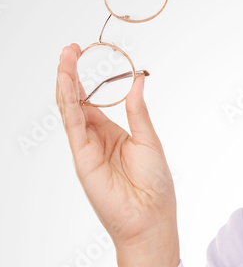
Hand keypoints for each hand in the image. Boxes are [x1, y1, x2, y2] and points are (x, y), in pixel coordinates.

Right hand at [55, 43, 178, 252]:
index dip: (87, 78)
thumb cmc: (155, 186)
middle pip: (77, 101)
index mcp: (114, 134)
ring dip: (66, 83)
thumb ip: (138, 110)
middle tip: (69, 49)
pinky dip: (69, 103)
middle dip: (72, 74)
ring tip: (65, 58)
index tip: (84, 55)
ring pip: (71, 109)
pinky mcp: (82, 157)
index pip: (93, 101)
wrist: (151, 218)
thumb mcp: (149, 140)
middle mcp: (97, 139)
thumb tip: (138, 80)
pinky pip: (73, 125)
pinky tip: (67, 84)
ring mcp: (87, 148)